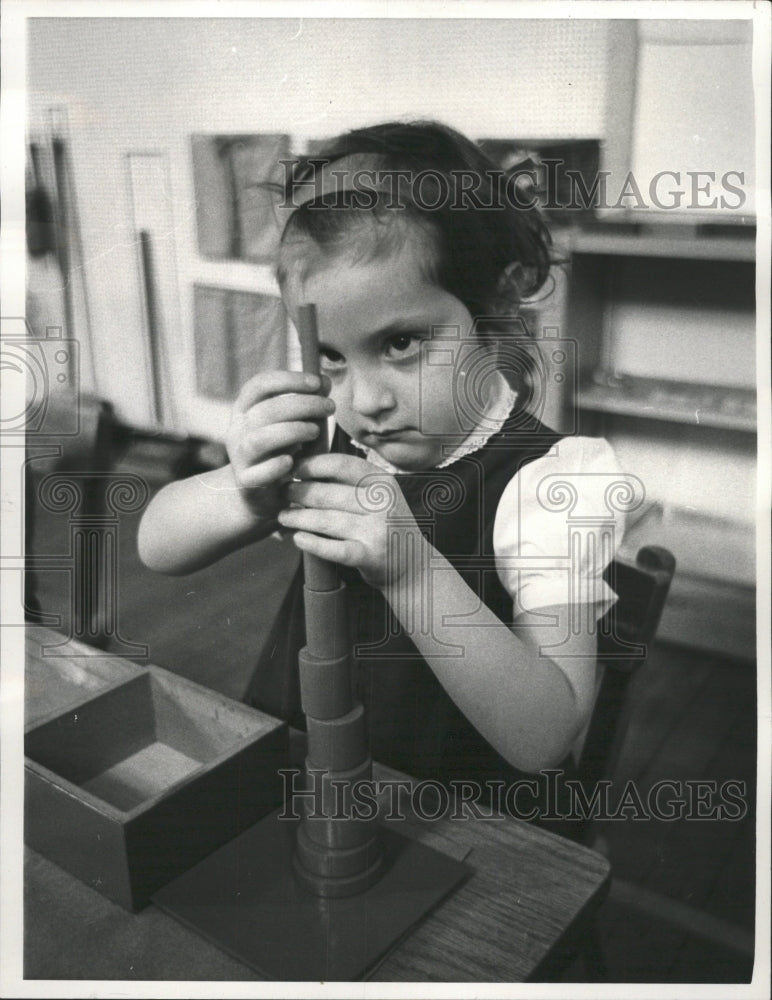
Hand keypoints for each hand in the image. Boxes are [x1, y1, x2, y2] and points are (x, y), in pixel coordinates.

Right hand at [225, 370, 334, 519]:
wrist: (260, 494)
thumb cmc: (282, 451)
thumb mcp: (296, 424)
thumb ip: (309, 402)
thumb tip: (325, 381)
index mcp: (246, 409)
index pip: (260, 385)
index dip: (288, 379)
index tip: (317, 383)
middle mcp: (238, 429)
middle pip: (266, 410)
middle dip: (303, 404)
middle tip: (329, 407)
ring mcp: (239, 456)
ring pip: (259, 439)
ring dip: (292, 431)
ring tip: (316, 432)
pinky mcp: (246, 482)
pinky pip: (258, 473)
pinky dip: (276, 466)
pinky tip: (294, 462)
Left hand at [277, 453, 422, 589]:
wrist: (414, 566)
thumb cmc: (387, 526)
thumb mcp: (380, 496)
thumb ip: (352, 482)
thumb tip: (307, 464)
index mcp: (383, 482)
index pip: (341, 465)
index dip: (311, 464)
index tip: (292, 468)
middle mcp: (383, 504)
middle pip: (328, 493)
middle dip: (299, 492)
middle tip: (282, 493)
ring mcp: (377, 531)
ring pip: (326, 520)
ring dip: (298, 517)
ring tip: (283, 516)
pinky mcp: (370, 556)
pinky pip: (333, 548)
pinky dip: (312, 543)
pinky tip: (298, 538)